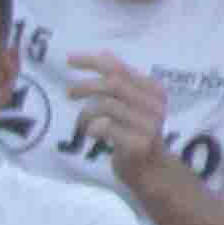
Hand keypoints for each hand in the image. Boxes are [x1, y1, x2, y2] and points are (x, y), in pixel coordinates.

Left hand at [61, 51, 168, 181]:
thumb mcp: (131, 104)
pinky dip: (93, 128)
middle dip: (86, 85)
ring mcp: (148, 124)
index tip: (69, 59)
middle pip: (113, 84)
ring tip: (82, 123)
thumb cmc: (136, 134)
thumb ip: (121, 81)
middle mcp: (154, 104)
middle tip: (69, 92)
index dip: (92, 61)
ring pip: (106, 105)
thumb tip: (104, 53)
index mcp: (153, 90)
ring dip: (87, 113)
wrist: (151, 171)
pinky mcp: (138, 143)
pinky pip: (106, 127)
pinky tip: (92, 134)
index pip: (119, 68)